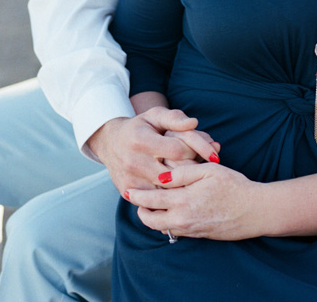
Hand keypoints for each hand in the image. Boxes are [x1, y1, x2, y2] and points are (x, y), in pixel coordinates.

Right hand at [87, 107, 219, 196]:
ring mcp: (130, 180)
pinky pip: (156, 200)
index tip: (206, 152)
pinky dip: (169, 195)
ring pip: (167, 191)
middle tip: (204, 167)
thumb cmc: (139, 127)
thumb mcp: (155, 116)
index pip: (178, 151)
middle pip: (175, 174)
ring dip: (183, 185)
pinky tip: (178, 188)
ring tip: (193, 178)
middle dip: (193, 170)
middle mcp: (134, 162)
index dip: (196, 150)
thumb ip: (175, 118)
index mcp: (141, 141)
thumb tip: (193, 123)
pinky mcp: (127, 193)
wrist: (110, 142)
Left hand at [127, 163, 265, 240]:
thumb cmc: (234, 186)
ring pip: (162, 228)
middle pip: (150, 220)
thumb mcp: (208, 170)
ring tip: (152, 204)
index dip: (136, 195)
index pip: (150, 201)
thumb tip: (161, 176)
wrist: (255, 211)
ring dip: (154, 217)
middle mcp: (183, 219)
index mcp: (183, 201)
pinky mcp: (199, 235)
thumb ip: (182, 171)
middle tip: (138, 198)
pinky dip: (167, 222)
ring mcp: (191, 229)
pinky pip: (175, 231)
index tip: (128, 190)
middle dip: (141, 210)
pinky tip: (171, 211)